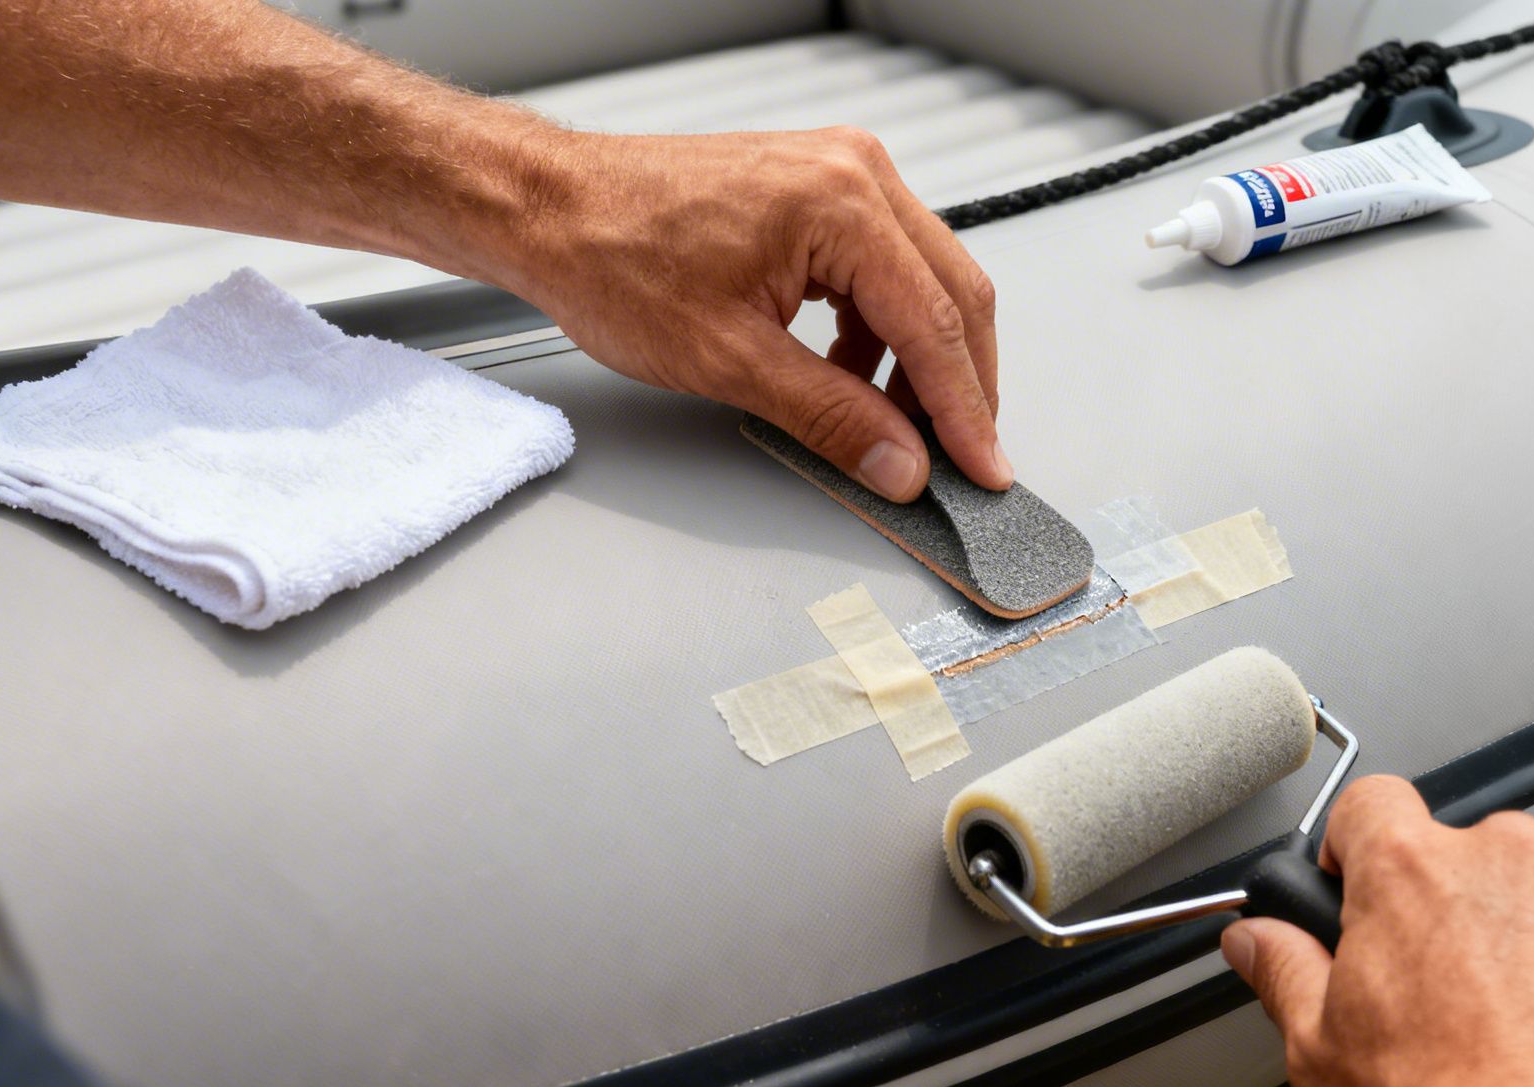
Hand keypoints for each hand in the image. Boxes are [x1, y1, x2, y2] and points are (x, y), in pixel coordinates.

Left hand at [489, 126, 1007, 502]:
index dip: (966, 410)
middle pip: (953, 294)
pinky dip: (881, 330)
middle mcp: (855, 173)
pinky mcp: (819, 191)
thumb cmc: (612, 257)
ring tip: (893, 427)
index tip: (984, 467)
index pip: (937, 324)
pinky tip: (852, 377)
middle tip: (959, 457)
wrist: (549, 210)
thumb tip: (900, 462)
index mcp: (843, 203)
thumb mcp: (730, 361)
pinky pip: (883, 267)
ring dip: (918, 361)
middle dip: (959, 386)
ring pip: (924, 282)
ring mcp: (839, 175)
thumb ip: (832, 417)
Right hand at [1221, 776, 1533, 1086]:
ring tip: (1530, 1026)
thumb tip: (1256, 938)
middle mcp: (1506, 859)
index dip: (1362, 848)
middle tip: (1452, 990)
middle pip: (1471, 853)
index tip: (1366, 887)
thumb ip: (1284, 969)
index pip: (1373, 804)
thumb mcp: (1320, 1052)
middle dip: (1460, 908)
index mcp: (1410, 872)